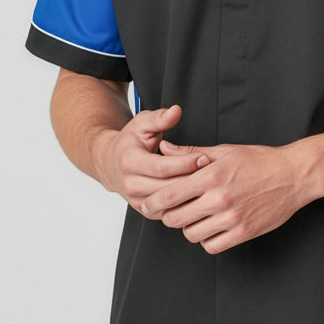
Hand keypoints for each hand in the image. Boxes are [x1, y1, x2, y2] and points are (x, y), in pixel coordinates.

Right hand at [94, 105, 208, 214]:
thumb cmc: (129, 141)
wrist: (110, 163)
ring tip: (209, 185)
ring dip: (190, 196)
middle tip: (213, 173)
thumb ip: (159, 118)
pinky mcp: (145, 210)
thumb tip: (176, 111)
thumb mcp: (142, 123)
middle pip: (166, 188)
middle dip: (191, 180)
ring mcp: (136, 200)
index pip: (161, 167)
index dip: (184, 163)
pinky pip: (168, 213)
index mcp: (129, 162)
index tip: (204, 158)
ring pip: (168, 203)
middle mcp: (130, 184)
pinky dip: (184, 206)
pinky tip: (199, 196)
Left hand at [141, 142, 312, 253]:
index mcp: (212, 175)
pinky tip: (211, 227)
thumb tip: (165, 149)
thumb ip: (192, 153)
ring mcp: (232, 218)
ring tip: (195, 217)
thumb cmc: (259, 160)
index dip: (154, 201)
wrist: (293, 175)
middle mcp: (220, 198)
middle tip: (172, 211)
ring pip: (192, 234)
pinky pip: (212, 245)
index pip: (170, 194)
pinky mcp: (244, 233)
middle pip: (176, 218)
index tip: (149, 203)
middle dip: (169, 216)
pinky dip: (207, 239)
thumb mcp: (225, 151)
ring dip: (189, 227)